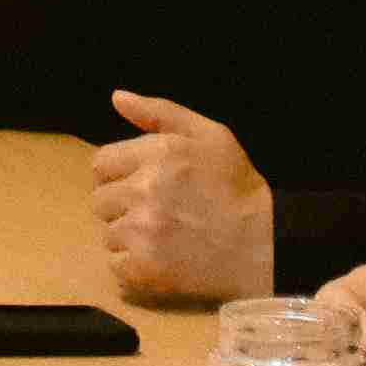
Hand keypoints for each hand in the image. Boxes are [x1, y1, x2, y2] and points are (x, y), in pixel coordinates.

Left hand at [89, 92, 277, 308]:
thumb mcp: (210, 135)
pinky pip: (115, 266)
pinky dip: (133, 266)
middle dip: (122, 205)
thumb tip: (117, 97)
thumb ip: (160, 112)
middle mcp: (144, 189)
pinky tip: (160, 259)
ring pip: (108, 234)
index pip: (101, 164)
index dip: (119, 174)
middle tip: (156, 211)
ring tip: (163, 236)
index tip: (142, 184)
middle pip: (100, 201)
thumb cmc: (237, 187)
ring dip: (129, 237)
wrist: (265, 244)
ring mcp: (142, 231)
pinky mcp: (144, 268)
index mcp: (157, 153)